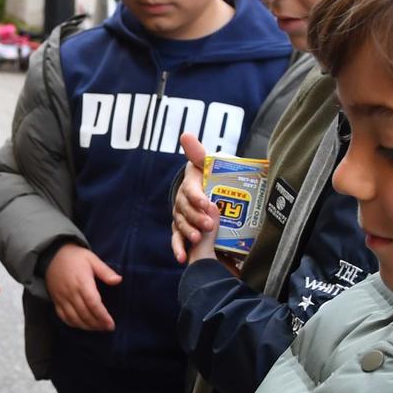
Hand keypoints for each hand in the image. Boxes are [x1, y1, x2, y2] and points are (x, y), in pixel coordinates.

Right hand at [44, 243, 119, 331]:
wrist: (52, 255)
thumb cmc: (75, 257)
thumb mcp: (92, 259)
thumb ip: (105, 271)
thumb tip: (118, 280)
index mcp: (82, 282)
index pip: (93, 303)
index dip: (102, 316)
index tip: (111, 324)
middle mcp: (71, 292)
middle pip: (85, 314)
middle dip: (97, 324)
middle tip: (108, 328)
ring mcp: (62, 298)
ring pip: (74, 318)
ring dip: (87, 326)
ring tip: (98, 328)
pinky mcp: (56, 301)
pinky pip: (63, 317)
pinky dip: (73, 324)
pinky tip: (82, 325)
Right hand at [171, 133, 218, 263]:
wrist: (215, 191)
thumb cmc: (212, 176)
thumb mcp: (209, 164)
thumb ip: (199, 153)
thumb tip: (185, 134)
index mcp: (190, 183)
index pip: (190, 189)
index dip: (197, 196)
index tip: (207, 203)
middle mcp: (182, 199)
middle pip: (185, 209)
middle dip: (196, 217)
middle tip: (210, 225)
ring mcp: (181, 215)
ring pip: (181, 224)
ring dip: (188, 232)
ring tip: (197, 240)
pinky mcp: (182, 230)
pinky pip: (177, 240)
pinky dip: (178, 249)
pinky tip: (181, 258)